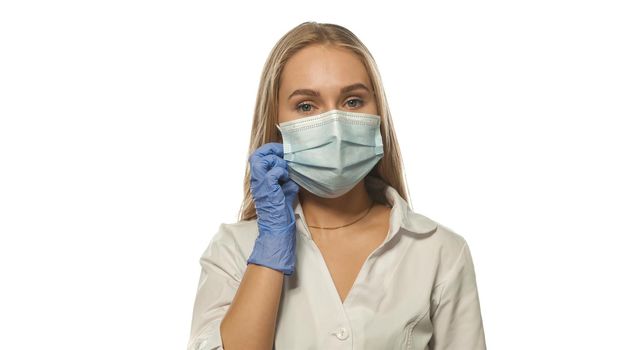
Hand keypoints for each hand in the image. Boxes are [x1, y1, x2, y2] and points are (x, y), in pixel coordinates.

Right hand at [246, 142, 299, 274]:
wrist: (277, 228)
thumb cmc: (281, 212)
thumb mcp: (285, 191)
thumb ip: (286, 180)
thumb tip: (293, 173)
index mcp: (259, 180)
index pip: (258, 157)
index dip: (270, 150)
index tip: (283, 152)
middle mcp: (257, 180)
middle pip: (257, 155)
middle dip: (272, 151)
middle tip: (285, 155)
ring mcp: (260, 184)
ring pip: (263, 160)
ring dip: (277, 162)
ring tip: (285, 171)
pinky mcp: (268, 189)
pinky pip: (273, 172)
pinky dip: (282, 172)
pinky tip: (286, 179)